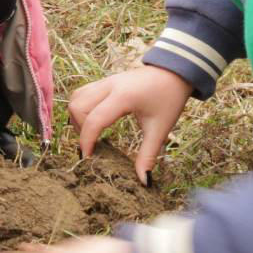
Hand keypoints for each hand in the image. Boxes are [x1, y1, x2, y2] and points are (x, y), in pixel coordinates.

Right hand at [70, 65, 194, 183]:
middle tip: (92, 146)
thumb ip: (148, 155)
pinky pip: (83, 93)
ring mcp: (106, 81)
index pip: (94, 119)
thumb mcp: (160, 129)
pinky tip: (94, 121)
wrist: (176, 72)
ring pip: (76, 97)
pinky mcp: (105, 81)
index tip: (88, 158)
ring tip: (91, 134)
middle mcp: (110, 85)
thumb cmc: (170, 98)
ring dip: (77, 117)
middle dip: (80, 129)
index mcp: (124, 96)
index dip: (86, 141)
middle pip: (77, 106)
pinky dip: (81, 108)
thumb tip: (143, 181)